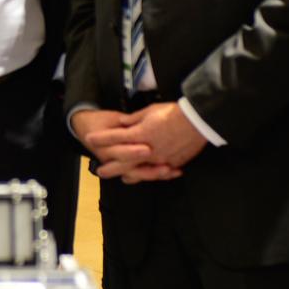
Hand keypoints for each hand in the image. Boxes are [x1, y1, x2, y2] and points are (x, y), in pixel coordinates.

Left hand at [83, 103, 207, 181]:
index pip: (115, 137)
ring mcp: (159, 159)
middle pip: (123, 161)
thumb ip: (134, 120)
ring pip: (139, 171)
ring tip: (122, 178)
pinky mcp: (171, 163)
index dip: (101, 138)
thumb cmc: (173, 113)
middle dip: (110, 166)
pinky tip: (146, 176)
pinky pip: (158, 172)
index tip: (90, 139)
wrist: (198, 121)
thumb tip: (123, 123)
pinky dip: (151, 174)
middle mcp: (146, 150)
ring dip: (129, 174)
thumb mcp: (150, 111)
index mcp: (139, 134)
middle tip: (100, 171)